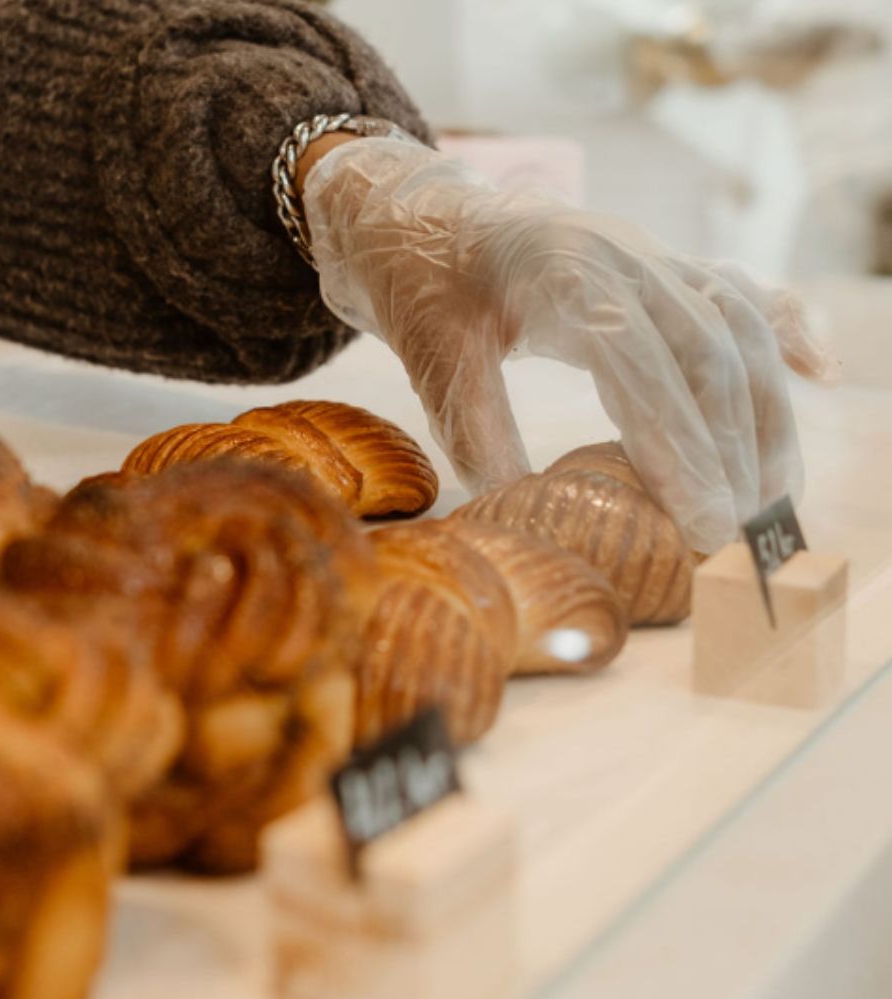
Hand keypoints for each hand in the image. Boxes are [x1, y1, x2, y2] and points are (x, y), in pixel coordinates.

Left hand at [302, 136, 838, 553]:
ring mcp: (652, 255)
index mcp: (561, 273)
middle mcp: (623, 255)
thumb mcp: (433, 358)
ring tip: (777, 494)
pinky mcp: (665, 265)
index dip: (682, 449)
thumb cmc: (426, 288)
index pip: (641, 366)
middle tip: (742, 534)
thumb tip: (524, 509)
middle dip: (733, 451)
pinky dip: (785, 333)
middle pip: (707, 352)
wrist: (430, 218)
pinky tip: (818, 375)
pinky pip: (743, 293)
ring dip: (765, 413)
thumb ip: (477, 429)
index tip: (705, 525)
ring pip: (738, 327)